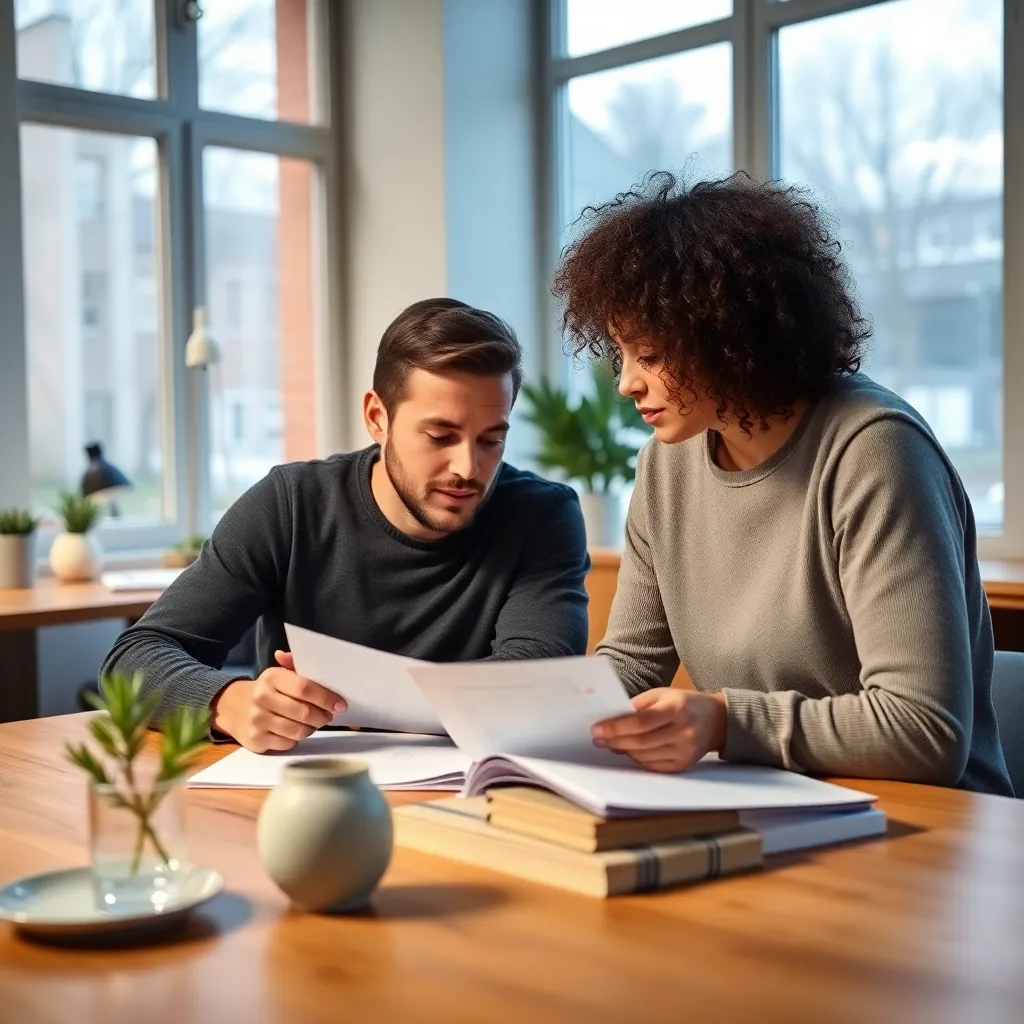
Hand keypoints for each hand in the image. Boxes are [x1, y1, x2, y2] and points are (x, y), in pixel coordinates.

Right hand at [210, 649, 346, 752]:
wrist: (233, 708)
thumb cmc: (267, 690)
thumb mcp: (279, 674)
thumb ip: (294, 665)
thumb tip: (287, 654)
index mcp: (272, 677)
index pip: (305, 688)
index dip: (326, 698)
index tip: (340, 704)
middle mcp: (262, 698)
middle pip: (304, 712)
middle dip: (323, 716)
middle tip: (327, 715)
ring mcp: (257, 720)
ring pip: (298, 731)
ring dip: (311, 728)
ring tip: (311, 722)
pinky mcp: (256, 740)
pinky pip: (288, 743)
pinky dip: (296, 739)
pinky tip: (293, 730)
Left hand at [592, 689, 726, 772]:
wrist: (717, 720)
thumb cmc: (684, 703)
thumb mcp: (662, 694)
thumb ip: (638, 705)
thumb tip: (612, 720)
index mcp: (676, 709)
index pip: (641, 722)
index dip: (616, 727)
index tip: (597, 729)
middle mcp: (683, 732)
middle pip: (641, 742)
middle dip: (615, 740)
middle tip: (597, 738)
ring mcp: (685, 752)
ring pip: (645, 756)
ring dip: (624, 750)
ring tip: (610, 743)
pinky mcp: (683, 766)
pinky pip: (653, 766)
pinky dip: (637, 759)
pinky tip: (629, 750)